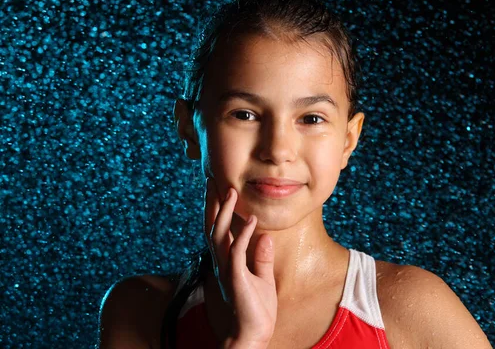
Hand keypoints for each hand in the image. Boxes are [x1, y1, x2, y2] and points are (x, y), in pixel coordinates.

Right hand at [204, 178, 277, 347]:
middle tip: (211, 178)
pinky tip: (251, 219)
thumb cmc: (256, 310)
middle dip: (212, 202)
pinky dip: (243, 234)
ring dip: (225, 211)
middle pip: (212, 225)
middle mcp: (222, 261)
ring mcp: (227, 268)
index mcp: (227, 260)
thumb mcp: (263, 278)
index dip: (217, 208)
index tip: (218, 187)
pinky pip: (237, 251)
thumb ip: (262, 258)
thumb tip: (265, 236)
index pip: (218, 229)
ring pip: (219, 234)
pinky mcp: (236, 277)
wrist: (252, 335)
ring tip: (231, 190)